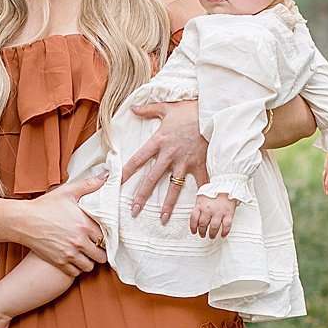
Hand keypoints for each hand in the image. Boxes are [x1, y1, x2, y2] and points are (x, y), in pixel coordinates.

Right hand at [16, 172, 107, 275]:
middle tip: (95, 247)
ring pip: (90, 266)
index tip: (101, 236)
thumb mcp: (67, 192)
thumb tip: (106, 177)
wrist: (23, 221)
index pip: (106, 238)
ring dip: (89, 261)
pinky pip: (76, 272)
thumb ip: (89, 185)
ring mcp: (68, 254)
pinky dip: (77, 268)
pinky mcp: (58, 262)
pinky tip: (74, 260)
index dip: (105, 238)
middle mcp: (79, 241)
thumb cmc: (44, 206)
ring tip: (86, 255)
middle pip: (101, 255)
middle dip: (100, 252)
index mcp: (84, 225)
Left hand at [122, 98, 207, 220]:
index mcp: (158, 141)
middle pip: (152, 178)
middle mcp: (170, 154)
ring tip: (162, 219)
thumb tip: (132, 108)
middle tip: (133, 210)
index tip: (115, 183)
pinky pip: (199, 184)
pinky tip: (196, 210)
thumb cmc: (189, 110)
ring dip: (168, 204)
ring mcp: (185, 162)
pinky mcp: (200, 164)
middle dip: (142, 196)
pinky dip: (199, 197)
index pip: (137, 160)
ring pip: (173, 187)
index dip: (126, 172)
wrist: (212, 112)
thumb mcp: (166, 108)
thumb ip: (148, 109)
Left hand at [189, 192, 235, 238]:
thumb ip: (199, 204)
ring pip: (213, 227)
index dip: (192, 227)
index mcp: (200, 205)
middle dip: (202, 232)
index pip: (193, 219)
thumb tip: (196, 213)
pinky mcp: (229, 213)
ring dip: (211, 234)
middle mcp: (208, 209)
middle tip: (202, 234)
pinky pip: (226, 226)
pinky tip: (222, 235)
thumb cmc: (215, 188)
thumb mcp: (202, 194)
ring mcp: (219, 212)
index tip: (194, 232)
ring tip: (211, 236)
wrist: (227, 182)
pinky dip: (224, 232)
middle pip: (203, 225)